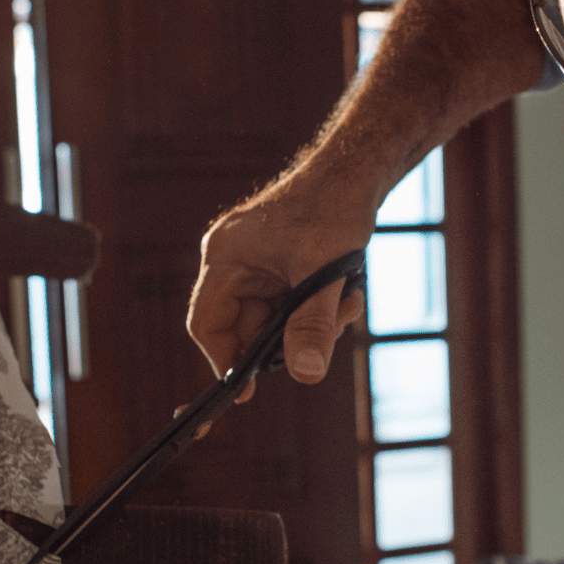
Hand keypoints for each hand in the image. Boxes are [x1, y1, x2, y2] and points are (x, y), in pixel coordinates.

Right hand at [188, 186, 371, 397]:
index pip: (206, 324)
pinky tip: (346, 295)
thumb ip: (313, 324)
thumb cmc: (334, 209)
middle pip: (245, 328)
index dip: (225, 361)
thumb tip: (306, 374)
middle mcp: (232, 262)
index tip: (249, 392)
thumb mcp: (325, 274)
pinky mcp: (277, 268)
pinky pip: (289, 307)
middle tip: (328, 334)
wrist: (357, 172)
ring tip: (346, 304)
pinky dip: (317, 310)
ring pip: (273, 322)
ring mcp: (255, 266)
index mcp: (225, 257)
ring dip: (311, 324)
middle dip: (288, 340)